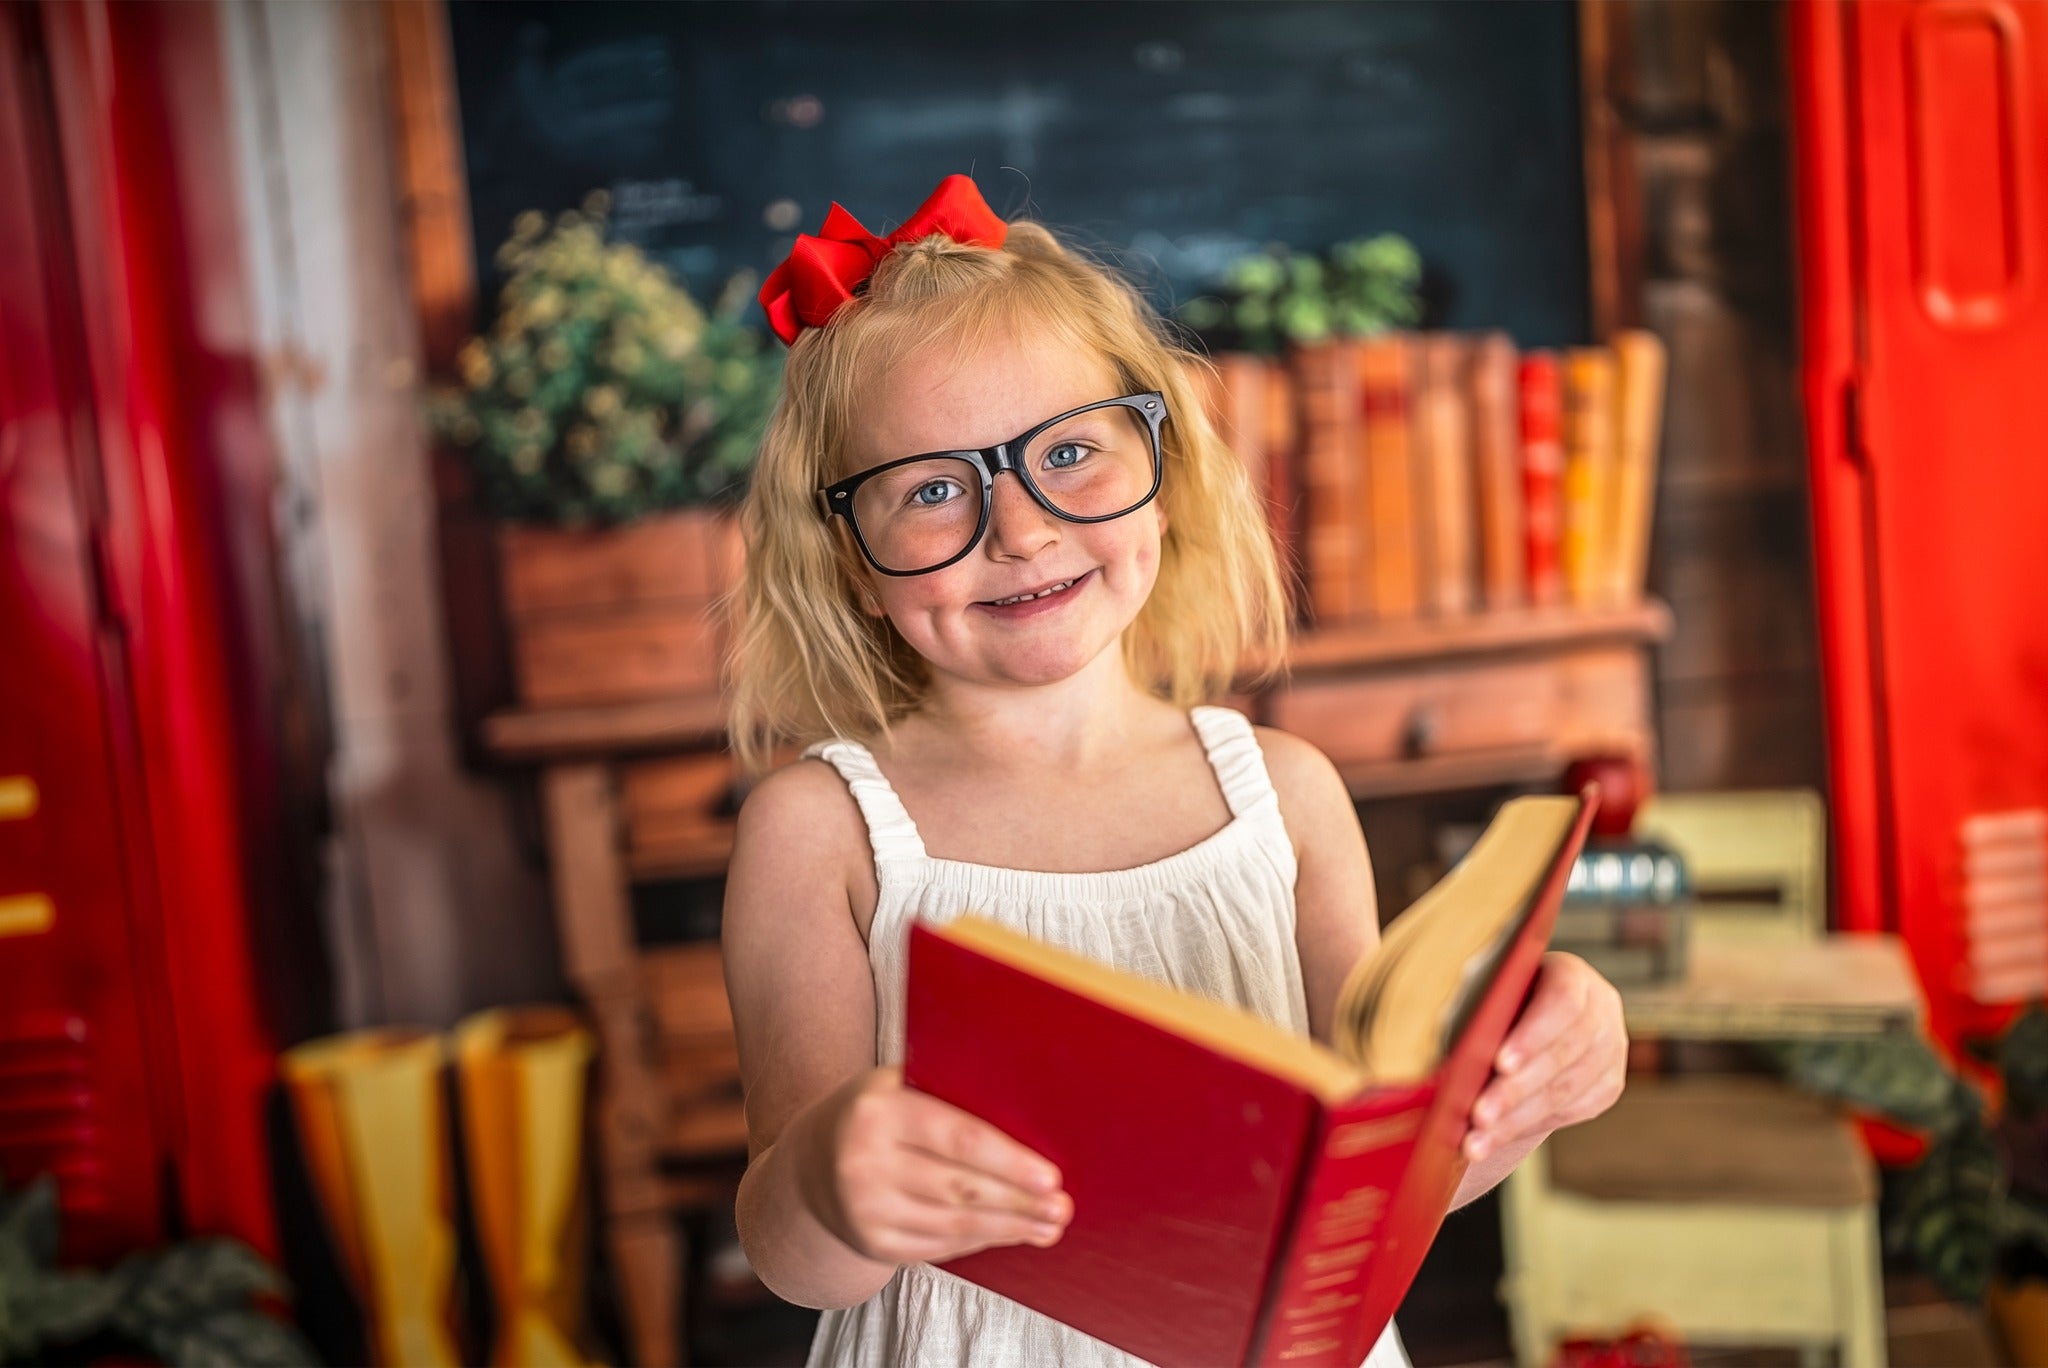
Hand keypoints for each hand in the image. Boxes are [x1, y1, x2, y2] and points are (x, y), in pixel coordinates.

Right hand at [794, 1066, 1072, 1265]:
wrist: (809, 1164)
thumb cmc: (875, 1112)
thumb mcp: (897, 1083)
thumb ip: (947, 1088)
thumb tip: (1030, 1104)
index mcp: (878, 1111)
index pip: (958, 1140)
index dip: (1009, 1161)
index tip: (1051, 1176)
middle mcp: (864, 1164)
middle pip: (961, 1189)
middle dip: (1019, 1201)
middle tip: (1062, 1206)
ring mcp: (866, 1211)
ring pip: (955, 1225)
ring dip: (1010, 1227)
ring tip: (1050, 1225)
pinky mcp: (873, 1245)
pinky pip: (939, 1246)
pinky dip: (980, 1241)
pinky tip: (1012, 1234)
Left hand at [1464, 951, 1626, 1162]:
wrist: (1525, 1015)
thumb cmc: (1494, 995)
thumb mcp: (1485, 985)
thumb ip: (1475, 1002)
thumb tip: (1440, 1033)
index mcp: (1572, 974)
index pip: (1563, 1002)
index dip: (1533, 1034)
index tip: (1500, 1063)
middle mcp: (1601, 1010)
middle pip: (1564, 1054)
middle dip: (1517, 1090)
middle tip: (1479, 1116)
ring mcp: (1610, 1050)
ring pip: (1566, 1092)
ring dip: (1516, 1120)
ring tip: (1476, 1142)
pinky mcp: (1606, 1086)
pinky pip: (1568, 1113)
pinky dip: (1526, 1128)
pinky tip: (1493, 1141)